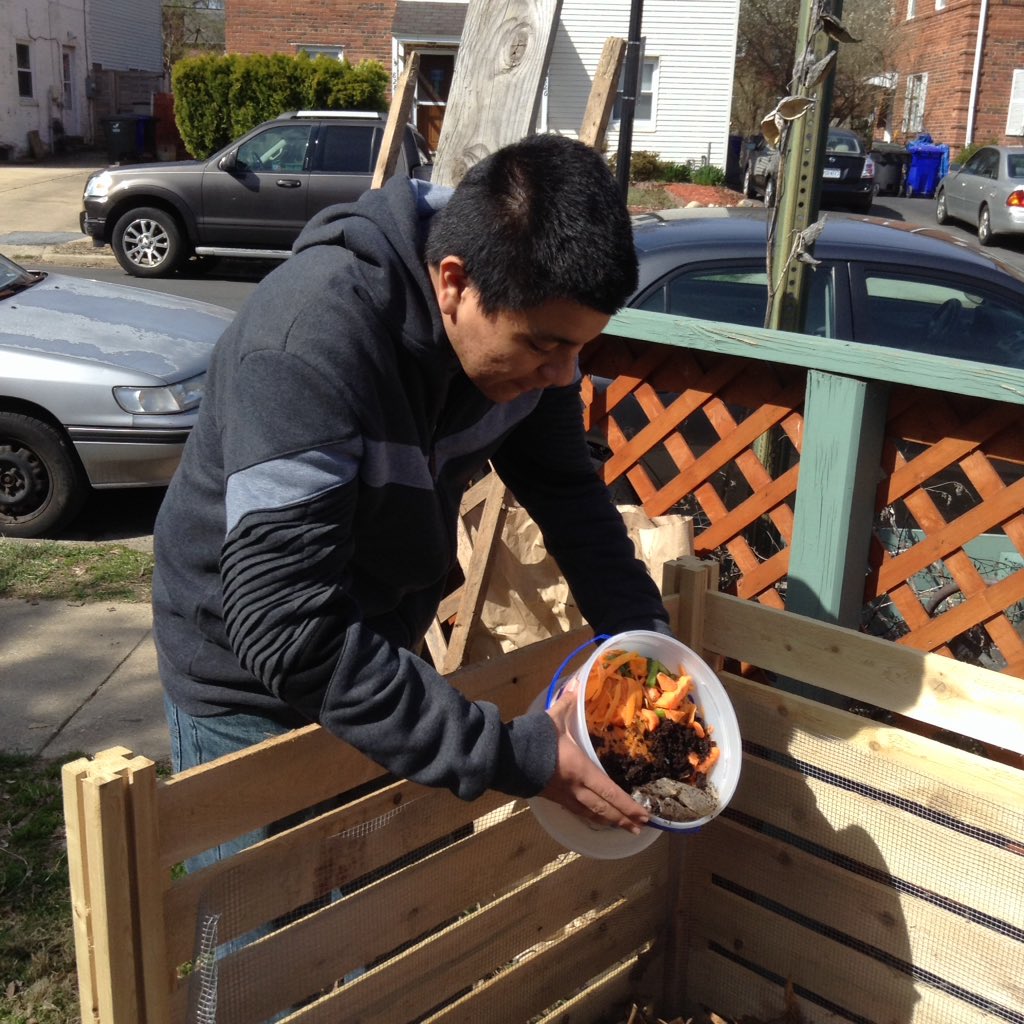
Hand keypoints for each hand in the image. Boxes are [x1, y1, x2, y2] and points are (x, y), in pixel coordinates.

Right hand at [538, 691, 649, 833]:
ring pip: (592, 814)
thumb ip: (567, 703)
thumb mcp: (553, 718)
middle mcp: (577, 788)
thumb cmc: (534, 740)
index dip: (628, 805)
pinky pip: (578, 812)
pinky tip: (596, 819)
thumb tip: (577, 684)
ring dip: (610, 822)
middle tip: (641, 827)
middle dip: (624, 818)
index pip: (610, 792)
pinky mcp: (555, 799)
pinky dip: (592, 817)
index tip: (644, 814)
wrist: (509, 759)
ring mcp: (565, 796)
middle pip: (605, 809)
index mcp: (582, 769)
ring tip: (625, 828)